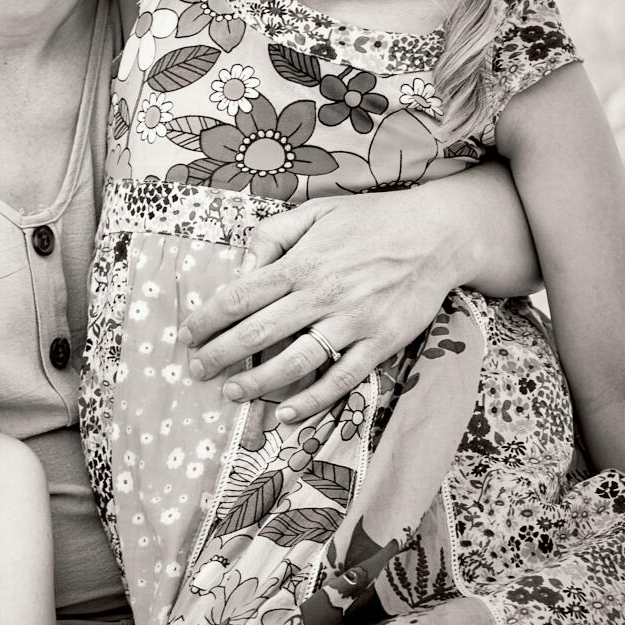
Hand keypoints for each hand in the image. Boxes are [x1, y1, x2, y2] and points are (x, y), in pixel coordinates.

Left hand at [180, 189, 462, 422]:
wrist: (436, 234)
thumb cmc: (371, 221)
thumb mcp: (316, 212)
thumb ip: (273, 235)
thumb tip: (241, 267)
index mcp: (302, 262)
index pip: (240, 295)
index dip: (208, 319)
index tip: (188, 335)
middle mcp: (322, 294)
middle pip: (258, 332)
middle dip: (221, 355)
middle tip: (197, 370)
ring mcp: (353, 321)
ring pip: (295, 360)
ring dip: (258, 381)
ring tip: (232, 393)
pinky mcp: (381, 343)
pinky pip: (341, 378)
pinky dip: (312, 399)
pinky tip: (286, 412)